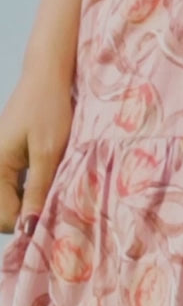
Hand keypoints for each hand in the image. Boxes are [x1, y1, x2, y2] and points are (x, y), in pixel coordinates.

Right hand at [0, 71, 74, 234]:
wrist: (46, 78)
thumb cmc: (49, 110)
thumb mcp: (49, 153)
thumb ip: (38, 190)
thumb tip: (29, 227)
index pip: (3, 216)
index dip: (26, 223)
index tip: (52, 219)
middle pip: (3, 211)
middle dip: (26, 215)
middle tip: (55, 205)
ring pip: (9, 199)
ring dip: (29, 203)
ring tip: (53, 193)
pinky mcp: (7, 157)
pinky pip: (13, 186)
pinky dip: (29, 190)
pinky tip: (47, 183)